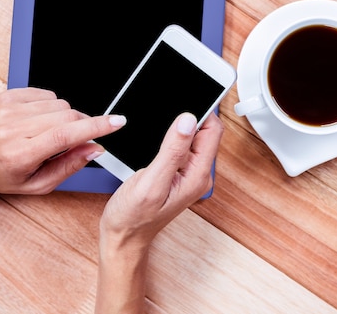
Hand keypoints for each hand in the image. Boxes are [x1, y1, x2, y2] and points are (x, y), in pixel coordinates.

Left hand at [0, 87, 125, 194]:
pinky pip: (47, 94)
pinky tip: (39, 121)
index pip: (66, 135)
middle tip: (78, 139)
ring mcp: (9, 110)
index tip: (117, 122)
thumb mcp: (38, 184)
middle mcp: (13, 129)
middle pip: (68, 117)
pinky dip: (51, 107)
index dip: (96, 127)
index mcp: (20, 155)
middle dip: (83, 125)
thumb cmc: (2, 173)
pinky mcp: (8, 96)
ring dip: (65, 117)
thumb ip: (70, 166)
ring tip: (49, 132)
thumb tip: (95, 148)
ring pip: (60, 104)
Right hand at [100, 112, 222, 249]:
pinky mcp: (176, 172)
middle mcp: (198, 173)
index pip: (213, 131)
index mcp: (197, 174)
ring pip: (191, 138)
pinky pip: (179, 147)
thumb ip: (172, 151)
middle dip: (189, 116)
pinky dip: (169, 137)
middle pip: (204, 132)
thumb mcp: (152, 181)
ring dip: (177, 127)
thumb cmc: (134, 217)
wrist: (123, 237)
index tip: (186, 98)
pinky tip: (155, 138)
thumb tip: (188, 120)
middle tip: (166, 107)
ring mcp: (188, 173)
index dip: (202, 111)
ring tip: (159, 123)